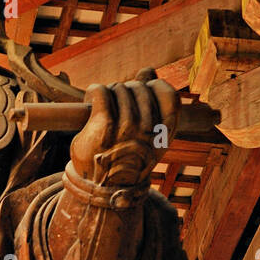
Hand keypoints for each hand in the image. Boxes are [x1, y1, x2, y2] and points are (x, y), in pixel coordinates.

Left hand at [69, 72, 178, 189]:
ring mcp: (127, 128)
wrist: (101, 188)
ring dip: (110, 92)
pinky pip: (102, 92)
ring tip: (103, 104)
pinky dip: (94, 91)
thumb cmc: (124, 159)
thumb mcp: (144, 136)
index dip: (154, 87)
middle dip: (127, 89)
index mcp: (163, 134)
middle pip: (140, 87)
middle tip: (115, 101)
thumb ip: (148, 103)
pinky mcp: (105, 125)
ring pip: (120, 89)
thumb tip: (148, 71)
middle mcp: (148, 130)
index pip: (169, 96)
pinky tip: (90, 98)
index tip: (142, 93)